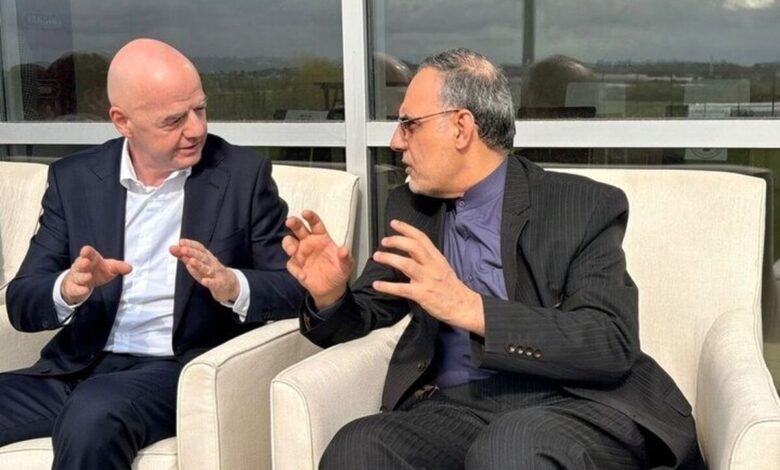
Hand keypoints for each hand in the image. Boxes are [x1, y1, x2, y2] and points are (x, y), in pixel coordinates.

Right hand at [61, 245, 131, 304]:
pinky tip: (84, 290)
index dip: (87, 252)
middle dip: (82, 263)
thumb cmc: (97, 271)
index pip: (88, 254)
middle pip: (79, 264)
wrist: (81, 283)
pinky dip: (79, 290)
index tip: (86, 250)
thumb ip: (118, 267)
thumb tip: (130, 268)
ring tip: (88, 277)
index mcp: (90, 259)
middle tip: (86, 262)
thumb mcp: (109, 268)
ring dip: (82, 277)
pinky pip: (74, 289)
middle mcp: (81, 267)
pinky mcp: (73, 289)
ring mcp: (76, 278)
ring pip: (77, 277)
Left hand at [170, 239, 238, 302]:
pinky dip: (209, 282)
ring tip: (191, 261)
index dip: (191, 244)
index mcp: (207, 257)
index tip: (181, 242)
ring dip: (199, 265)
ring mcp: (216, 274)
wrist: (229, 285)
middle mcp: (212, 264)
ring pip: (207, 269)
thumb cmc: (212, 273)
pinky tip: (204, 281)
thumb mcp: (199, 264)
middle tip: (182, 249)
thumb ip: (185, 256)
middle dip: (192, 252)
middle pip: (202, 257)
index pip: (199, 248)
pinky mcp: (219, 284)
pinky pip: (214, 283)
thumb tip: (173, 249)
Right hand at [283, 210, 353, 308]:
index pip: (315, 224)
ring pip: (289, 243)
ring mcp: (301, 254)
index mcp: (321, 237)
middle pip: (298, 229)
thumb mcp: (346, 264)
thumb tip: (344, 250)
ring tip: (292, 251)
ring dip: (288, 245)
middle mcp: (309, 242)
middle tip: (290, 222)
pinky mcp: (297, 267)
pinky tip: (303, 275)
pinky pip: (292, 265)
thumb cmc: (338, 270)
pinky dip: (296, 270)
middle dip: (294, 223)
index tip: (306, 213)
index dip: (310, 217)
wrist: (332, 288)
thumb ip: (345, 257)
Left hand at [371, 219, 484, 334]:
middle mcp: (432, 266)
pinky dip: (388, 286)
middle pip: (414, 247)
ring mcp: (427, 279)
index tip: (394, 223)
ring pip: (407, 264)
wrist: (463, 306)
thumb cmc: (451, 287)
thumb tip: (409, 253)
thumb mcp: (442, 267)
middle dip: (397, 241)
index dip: (407, 228)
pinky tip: (377, 285)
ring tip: (377, 256)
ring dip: (390, 259)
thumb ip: (426, 259)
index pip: (421, 238)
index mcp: (436, 258)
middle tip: (384, 241)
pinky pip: (402, 289)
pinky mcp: (422, 294)